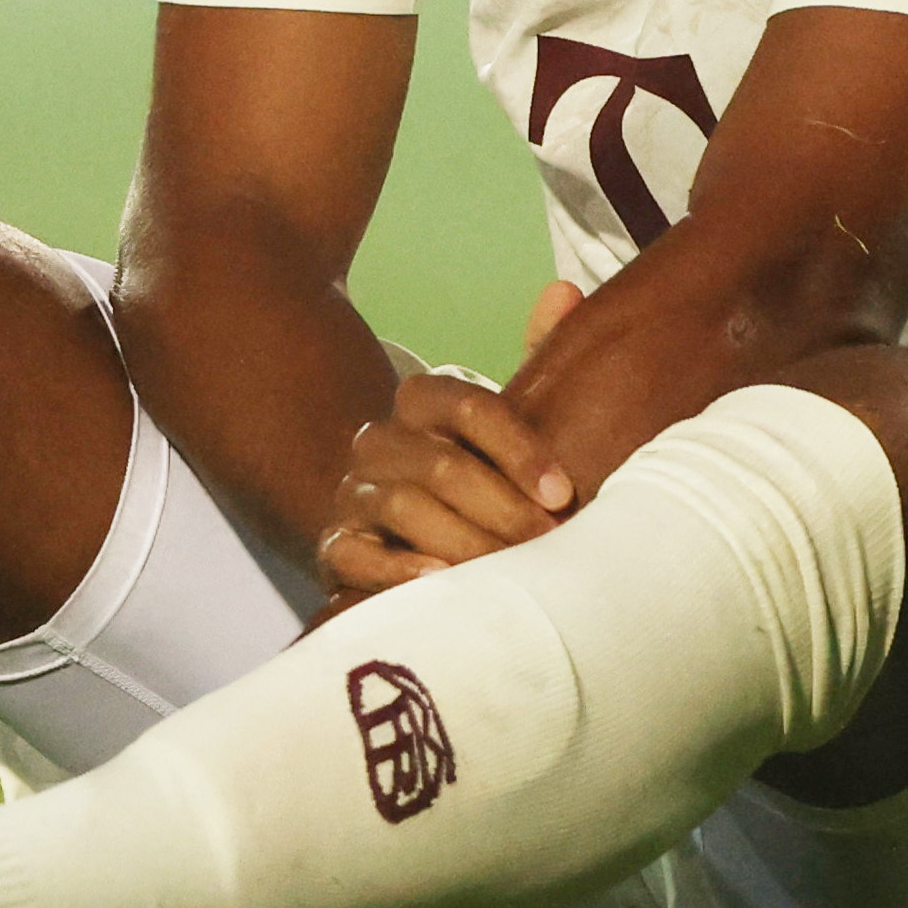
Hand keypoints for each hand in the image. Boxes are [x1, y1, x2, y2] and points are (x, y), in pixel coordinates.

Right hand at [320, 360, 581, 603]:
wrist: (408, 540)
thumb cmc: (484, 495)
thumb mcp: (507, 450)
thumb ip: (539, 396)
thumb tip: (572, 326)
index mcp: (421, 404)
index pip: (467, 406)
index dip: (519, 449)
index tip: (563, 495)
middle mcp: (381, 441)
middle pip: (440, 463)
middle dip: (504, 509)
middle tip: (549, 546)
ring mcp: (353, 492)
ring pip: (403, 505)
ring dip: (464, 542)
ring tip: (508, 574)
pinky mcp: (336, 545)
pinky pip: (356, 552)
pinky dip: (398, 569)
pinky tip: (440, 582)